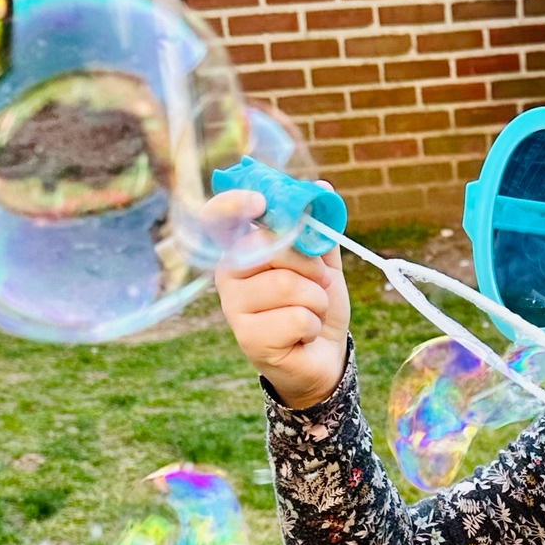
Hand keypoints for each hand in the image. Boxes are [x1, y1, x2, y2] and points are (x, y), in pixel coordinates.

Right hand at [212, 193, 350, 408]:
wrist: (324, 356)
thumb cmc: (316, 305)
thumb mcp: (323, 264)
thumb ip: (318, 229)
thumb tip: (321, 188)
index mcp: (241, 250)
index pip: (220, 217)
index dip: (235, 203)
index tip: (259, 202)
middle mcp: (228, 275)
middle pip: (271, 247)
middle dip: (310, 266)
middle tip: (318, 285)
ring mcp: (233, 307)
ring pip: (288, 285)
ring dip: (316, 300)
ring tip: (310, 313)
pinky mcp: (247, 338)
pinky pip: (296, 317)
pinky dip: (312, 326)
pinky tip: (302, 335)